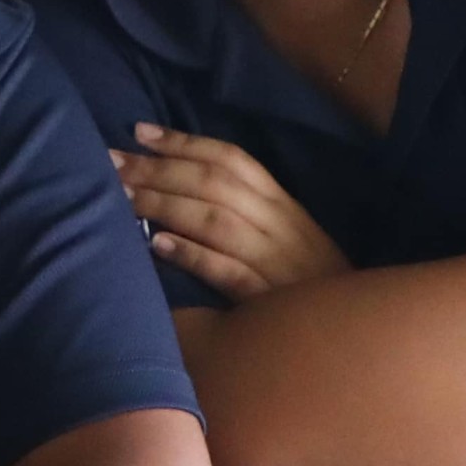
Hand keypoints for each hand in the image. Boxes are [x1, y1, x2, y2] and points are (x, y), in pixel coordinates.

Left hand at [115, 125, 352, 298]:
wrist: (354, 334)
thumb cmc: (309, 286)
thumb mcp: (286, 238)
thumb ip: (245, 213)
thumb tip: (182, 189)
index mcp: (283, 205)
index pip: (230, 159)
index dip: (184, 142)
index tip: (138, 132)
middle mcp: (279, 225)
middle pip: (214, 184)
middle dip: (158, 169)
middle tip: (110, 162)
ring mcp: (276, 262)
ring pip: (215, 220)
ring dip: (165, 204)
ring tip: (122, 196)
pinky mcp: (270, 300)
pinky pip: (227, 271)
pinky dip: (193, 255)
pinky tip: (157, 245)